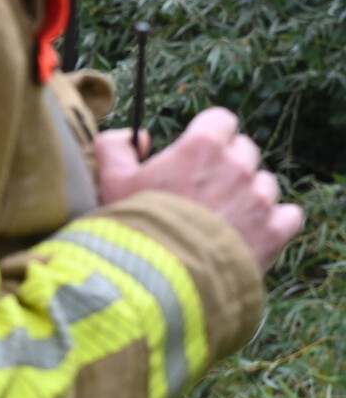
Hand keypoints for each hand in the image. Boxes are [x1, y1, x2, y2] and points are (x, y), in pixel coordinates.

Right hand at [96, 107, 303, 270]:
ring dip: (248, 196)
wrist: (161, 278)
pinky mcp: (275, 229)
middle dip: (227, 166)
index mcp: (202, 147)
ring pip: (264, 184)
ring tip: (219, 221)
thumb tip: (135, 136)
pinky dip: (273, 223)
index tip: (195, 154)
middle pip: (245, 151)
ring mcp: (260, 198)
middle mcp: (237, 166)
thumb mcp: (110, 181)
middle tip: (201, 193)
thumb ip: (115, 146)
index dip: (208, 135)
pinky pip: (288, 215)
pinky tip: (248, 234)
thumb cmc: (134, 227)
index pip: (221, 120)